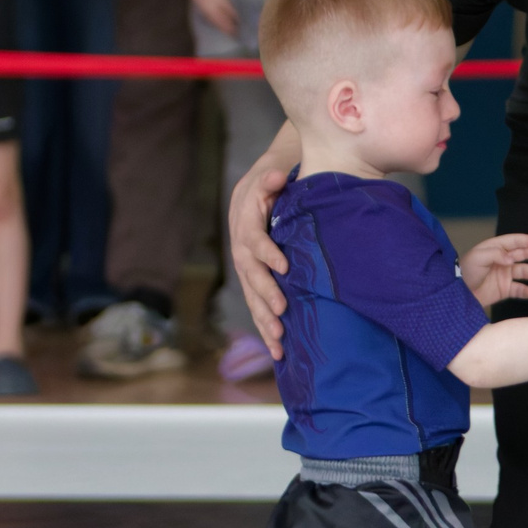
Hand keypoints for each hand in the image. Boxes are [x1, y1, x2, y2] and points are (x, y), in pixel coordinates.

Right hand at [231, 162, 291, 351]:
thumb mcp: (270, 176)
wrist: (259, 193)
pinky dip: (266, 329)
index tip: (284, 267)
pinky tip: (279, 352)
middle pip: (252, 276)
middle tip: (281, 313)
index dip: (267, 253)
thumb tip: (275, 175)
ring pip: (252, 299)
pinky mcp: (254, 283)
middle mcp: (242, 251)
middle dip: (265, 296)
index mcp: (246, 225)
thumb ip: (271, 179)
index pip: (255, 241)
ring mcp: (246, 270)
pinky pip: (257, 308)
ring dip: (264, 322)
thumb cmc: (272, 185)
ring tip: (278, 343)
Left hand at [459, 232, 527, 305]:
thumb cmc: (465, 271)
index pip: (514, 242)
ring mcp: (504, 275)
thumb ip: (496, 254)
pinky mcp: (504, 290)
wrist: (457, 293)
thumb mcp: (477, 257)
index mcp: (495, 249)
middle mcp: (502, 260)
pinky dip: (526, 291)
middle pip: (522, 255)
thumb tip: (512, 258)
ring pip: (523, 272)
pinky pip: (518, 289)